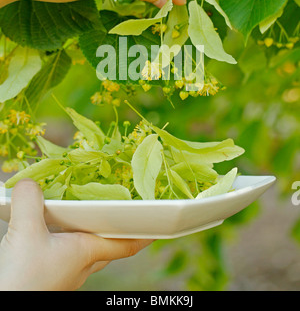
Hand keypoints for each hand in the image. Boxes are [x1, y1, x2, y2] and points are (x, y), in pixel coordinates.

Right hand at [0, 179, 152, 290]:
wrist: (3, 305)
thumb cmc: (22, 281)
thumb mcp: (26, 232)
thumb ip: (30, 201)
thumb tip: (30, 183)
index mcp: (87, 253)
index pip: (127, 243)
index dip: (146, 233)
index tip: (163, 223)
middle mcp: (80, 265)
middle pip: (108, 243)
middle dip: (116, 226)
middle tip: (121, 206)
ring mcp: (64, 272)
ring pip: (85, 246)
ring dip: (86, 228)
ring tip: (81, 208)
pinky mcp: (47, 274)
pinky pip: (61, 250)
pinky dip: (61, 235)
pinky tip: (46, 225)